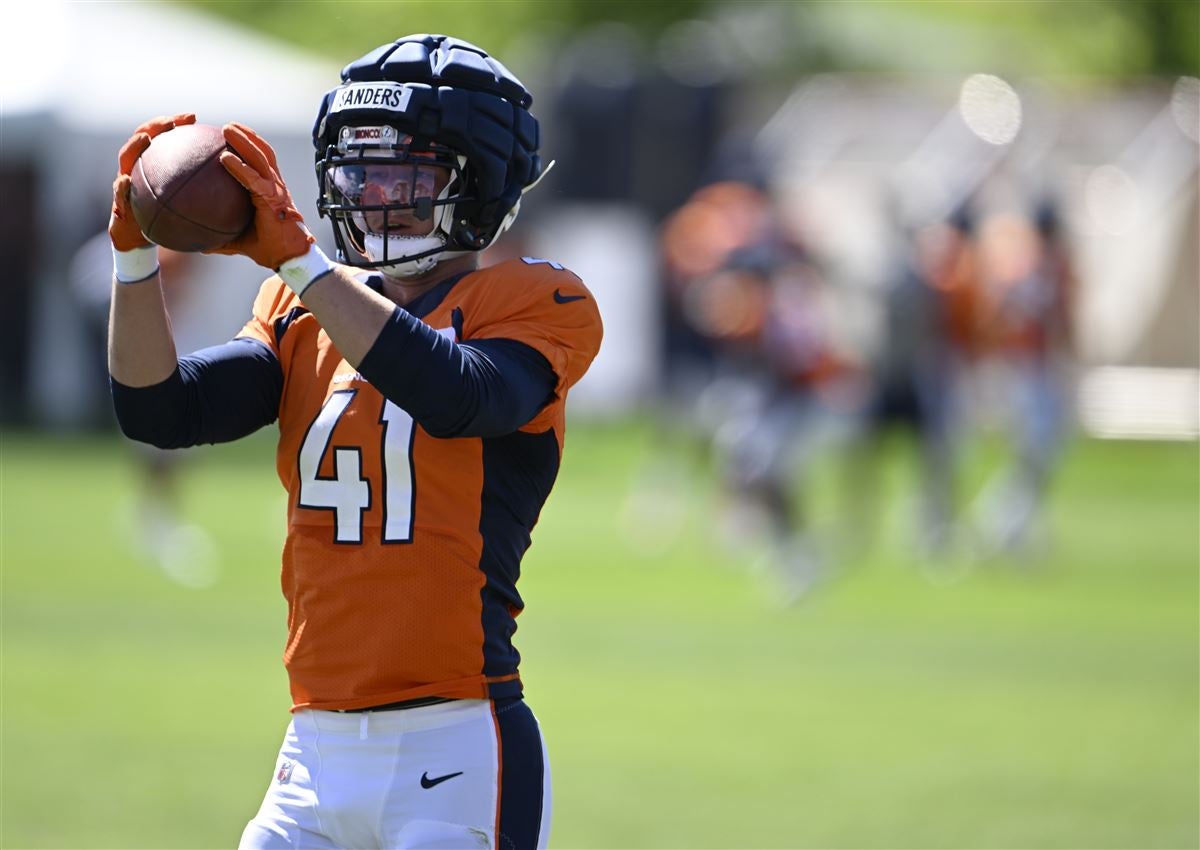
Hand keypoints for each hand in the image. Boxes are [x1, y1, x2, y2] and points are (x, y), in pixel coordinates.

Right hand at [109, 113, 195, 251]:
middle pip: (142, 138)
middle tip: (170, 122)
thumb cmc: (168, 219)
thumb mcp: (188, 205)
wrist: (140, 238)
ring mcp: (123, 181)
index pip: (164, 137)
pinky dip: (120, 186)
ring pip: (125, 157)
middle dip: (155, 126)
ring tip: (146, 139)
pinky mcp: (117, 201)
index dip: (175, 124)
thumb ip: (205, 192)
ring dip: (134, 146)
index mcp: (154, 165)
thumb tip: (236, 182)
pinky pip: (118, 192)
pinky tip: (125, 181)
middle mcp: (137, 167)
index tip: (193, 117)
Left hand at [207, 122, 313, 269]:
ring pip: (261, 157)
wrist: (289, 257)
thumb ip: (220, 238)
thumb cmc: (269, 248)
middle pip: (262, 152)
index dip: (249, 147)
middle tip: (226, 126)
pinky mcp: (274, 198)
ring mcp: (276, 189)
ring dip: (244, 140)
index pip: (261, 162)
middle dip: (246, 136)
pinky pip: (254, 178)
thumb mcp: (239, 241)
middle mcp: (275, 185)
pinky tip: (224, 158)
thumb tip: (199, 245)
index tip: (231, 138)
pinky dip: (240, 167)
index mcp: (270, 191)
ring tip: (227, 128)